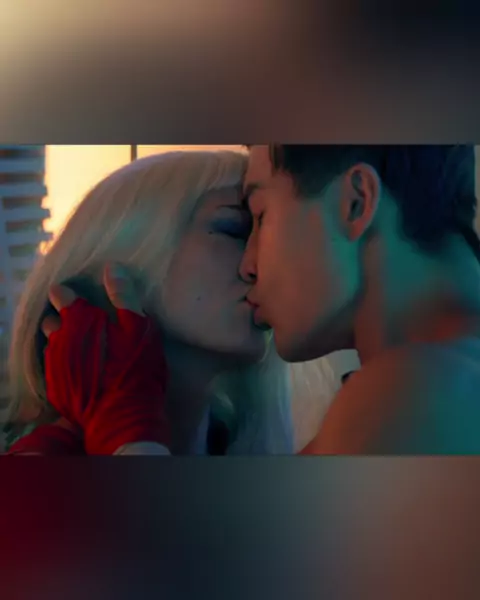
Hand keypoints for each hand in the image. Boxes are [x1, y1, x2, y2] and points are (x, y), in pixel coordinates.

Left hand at [41, 262, 169, 454]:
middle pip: (53, 321)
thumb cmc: (135, 370)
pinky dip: (64, 366)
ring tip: (80, 348)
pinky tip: (80, 371)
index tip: (76, 296)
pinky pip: (55, 370)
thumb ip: (124, 297)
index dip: (68, 294)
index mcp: (80, 321)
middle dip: (63, 319)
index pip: (62, 296)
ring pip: (52, 346)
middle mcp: (60, 341)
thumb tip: (111, 267)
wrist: (122, 420)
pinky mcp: (56, 389)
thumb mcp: (139, 329)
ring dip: (62, 343)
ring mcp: (55, 366)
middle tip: (83, 324)